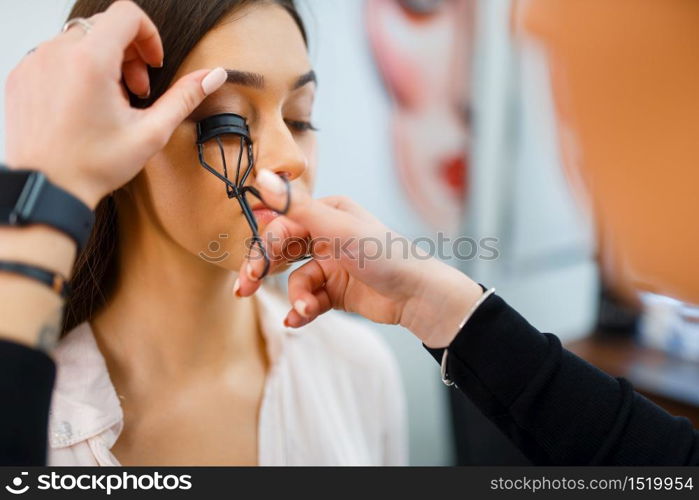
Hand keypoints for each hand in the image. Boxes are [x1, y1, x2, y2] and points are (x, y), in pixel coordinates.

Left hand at [3, 0, 226, 208]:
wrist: (47, 189)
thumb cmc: (94, 165)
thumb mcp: (150, 132)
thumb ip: (184, 97)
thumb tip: (212, 76)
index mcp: (90, 62)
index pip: (126, 14)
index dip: (149, 35)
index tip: (152, 63)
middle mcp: (57, 53)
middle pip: (104, 26)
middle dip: (128, 52)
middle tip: (135, 90)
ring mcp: (35, 63)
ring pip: (79, 40)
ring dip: (102, 61)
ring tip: (111, 100)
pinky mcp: (21, 75)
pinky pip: (55, 55)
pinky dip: (76, 70)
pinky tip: (85, 104)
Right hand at [236, 170, 483, 347]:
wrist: (417, 295)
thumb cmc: (384, 254)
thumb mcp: (337, 229)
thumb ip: (298, 206)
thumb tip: (263, 175)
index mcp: (327, 213)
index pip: (282, 226)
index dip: (263, 247)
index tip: (249, 270)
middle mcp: (327, 236)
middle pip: (282, 251)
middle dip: (263, 271)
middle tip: (244, 289)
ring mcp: (331, 265)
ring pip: (295, 280)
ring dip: (296, 296)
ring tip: (304, 310)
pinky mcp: (336, 291)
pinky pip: (308, 299)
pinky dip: (302, 309)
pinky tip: (297, 319)